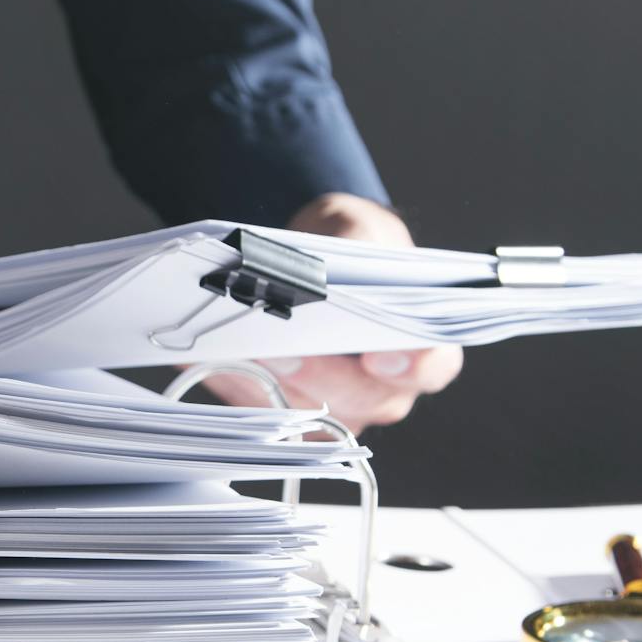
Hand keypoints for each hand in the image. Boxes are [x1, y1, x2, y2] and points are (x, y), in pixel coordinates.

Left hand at [202, 193, 462, 430]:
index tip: (377, 356)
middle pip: (359, 400)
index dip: (411, 368)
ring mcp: (335, 409)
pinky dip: (233, 384)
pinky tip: (210, 356)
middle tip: (281, 347)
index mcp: (420, 343)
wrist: (306, 264)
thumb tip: (325, 269)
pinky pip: (260, 414)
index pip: (431, 366)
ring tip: (236, 347)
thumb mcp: (356, 226)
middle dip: (317, 374)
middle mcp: (383, 388)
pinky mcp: (286, 415)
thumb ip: (355, 241)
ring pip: (304, 414)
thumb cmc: (345, 249)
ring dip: (267, 384)